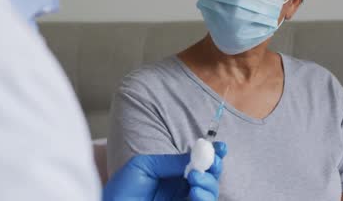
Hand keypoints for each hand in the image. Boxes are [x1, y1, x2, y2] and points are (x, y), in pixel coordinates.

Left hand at [103, 142, 226, 200]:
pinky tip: (195, 191)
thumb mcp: (145, 166)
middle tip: (212, 162)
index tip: (221, 147)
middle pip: (209, 177)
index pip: (199, 163)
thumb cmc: (122, 191)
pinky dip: (204, 198)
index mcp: (173, 175)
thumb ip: (171, 161)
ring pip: (209, 193)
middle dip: (215, 168)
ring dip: (209, 183)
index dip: (213, 155)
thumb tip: (197, 153)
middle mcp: (181, 189)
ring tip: (197, 178)